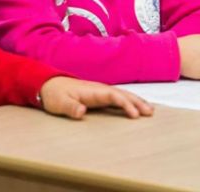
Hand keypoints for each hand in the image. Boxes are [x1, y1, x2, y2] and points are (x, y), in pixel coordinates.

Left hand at [38, 76, 152, 119]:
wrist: (49, 85)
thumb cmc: (55, 95)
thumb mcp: (59, 103)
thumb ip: (71, 107)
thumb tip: (81, 112)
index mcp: (93, 91)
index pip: (114, 96)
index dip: (125, 104)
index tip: (134, 114)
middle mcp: (100, 89)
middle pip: (123, 94)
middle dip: (137, 102)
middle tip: (150, 112)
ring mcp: (101, 92)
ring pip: (123, 95)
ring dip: (136, 101)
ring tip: (149, 110)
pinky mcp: (99, 96)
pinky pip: (118, 98)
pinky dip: (129, 101)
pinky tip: (135, 107)